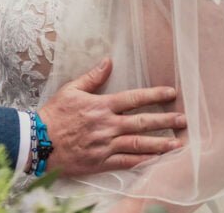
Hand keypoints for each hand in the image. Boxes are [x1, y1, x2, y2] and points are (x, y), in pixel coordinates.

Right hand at [37, 57, 185, 176]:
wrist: (38, 141)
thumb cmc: (54, 114)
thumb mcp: (71, 90)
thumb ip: (92, 77)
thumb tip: (108, 61)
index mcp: (101, 106)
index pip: (133, 98)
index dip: (154, 95)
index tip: (171, 93)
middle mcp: (107, 125)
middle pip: (142, 122)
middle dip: (165, 120)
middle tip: (184, 120)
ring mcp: (105, 145)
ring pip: (138, 143)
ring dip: (160, 143)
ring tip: (179, 143)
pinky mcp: (101, 161)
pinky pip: (127, 162)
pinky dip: (143, 161)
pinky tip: (158, 160)